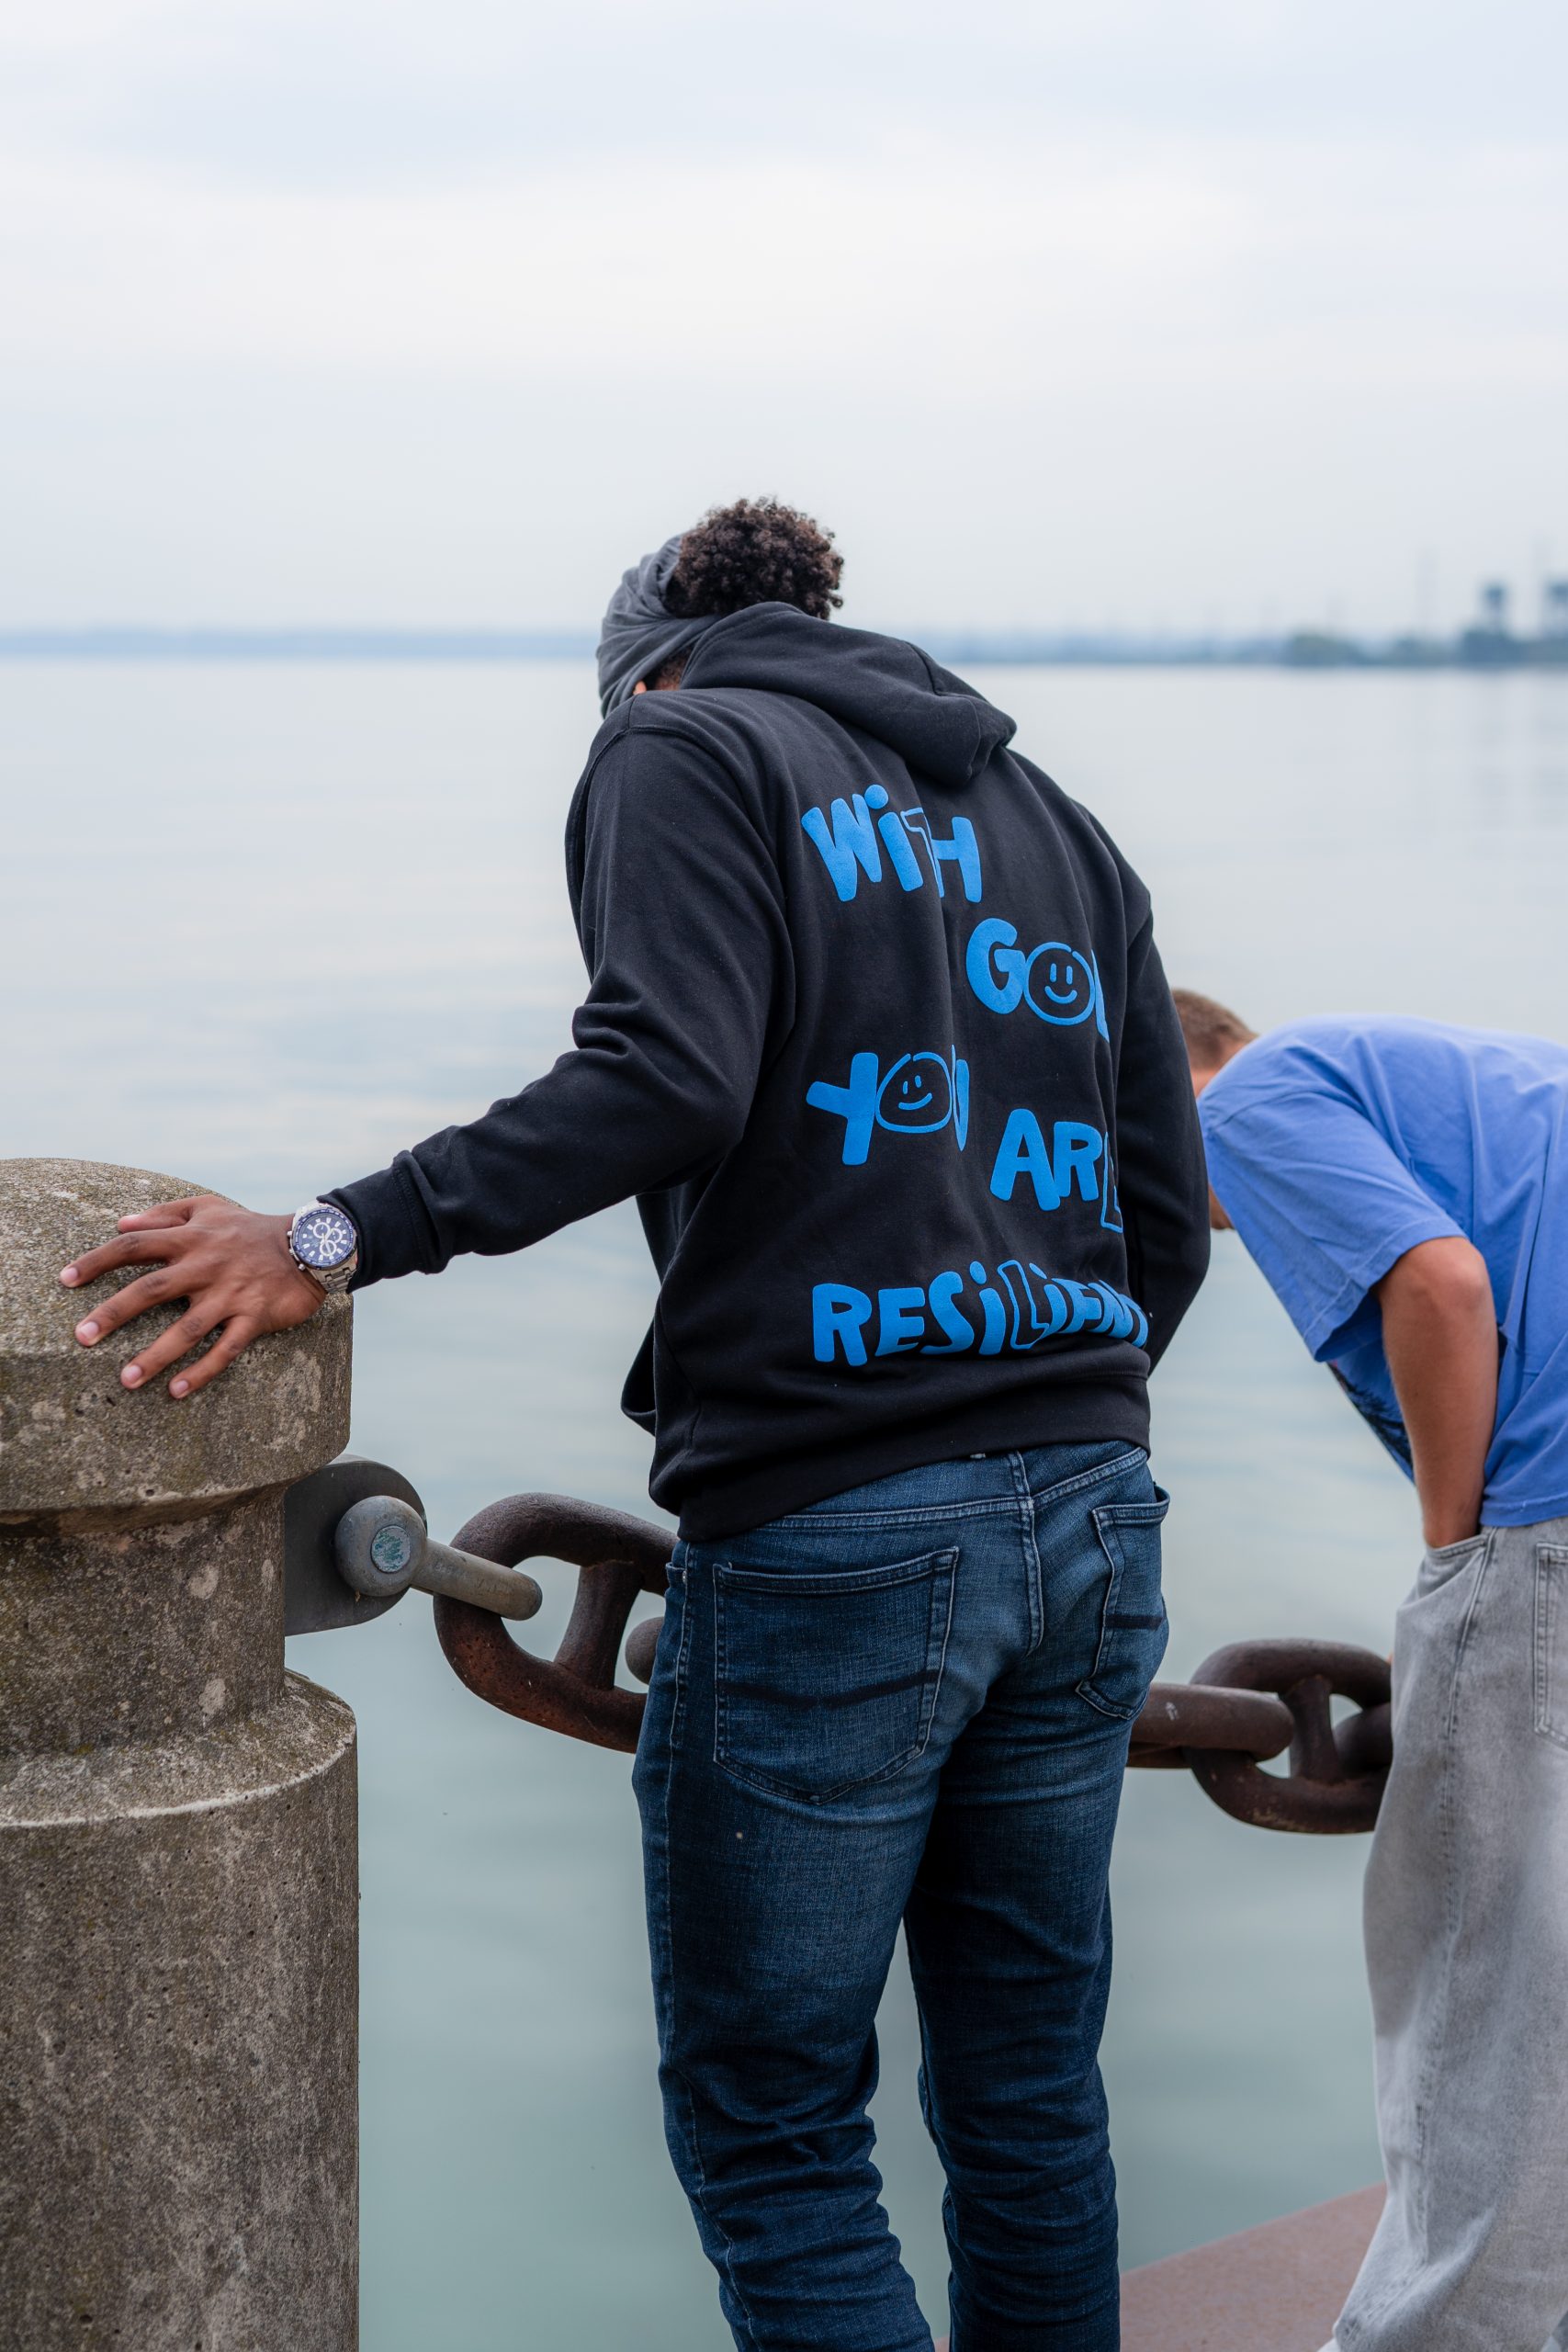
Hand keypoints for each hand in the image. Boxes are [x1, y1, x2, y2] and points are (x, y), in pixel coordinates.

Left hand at [59, 1195, 326, 1398]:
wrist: (311, 1244)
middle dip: (113, 1314)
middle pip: (151, 1290)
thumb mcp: (208, 1208)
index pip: (134, 1246)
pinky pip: (225, 1349)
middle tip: (81, 1338)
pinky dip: (201, 1371)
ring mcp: (230, 1294)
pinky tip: (176, 1391)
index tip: (65, 1280)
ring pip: (186, 1329)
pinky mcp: (254, 1317)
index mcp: (190, 1239)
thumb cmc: (251, 1228)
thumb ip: (163, 1215)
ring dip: (154, 1355)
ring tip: (125, 1380)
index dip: (97, 1261)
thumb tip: (120, 1222)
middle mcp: (205, 1266)